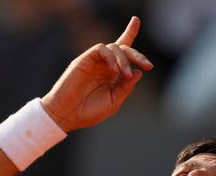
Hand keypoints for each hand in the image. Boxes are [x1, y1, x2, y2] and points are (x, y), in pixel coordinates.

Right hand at [41, 16, 152, 131]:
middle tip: (148, 65)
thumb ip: (126, 87)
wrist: (67, 115)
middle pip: (123, 48)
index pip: (122, 51)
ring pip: (114, 47)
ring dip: (124, 60)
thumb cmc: (89, 111)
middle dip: (137, 55)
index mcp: (110, 73)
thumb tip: (138, 72)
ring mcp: (93, 61)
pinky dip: (111, 57)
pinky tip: (115, 71)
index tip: (136, 20)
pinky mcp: (84, 59)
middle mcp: (103, 64)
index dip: (129, 34)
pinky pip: (101, 49)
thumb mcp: (114, 101)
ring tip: (125, 75)